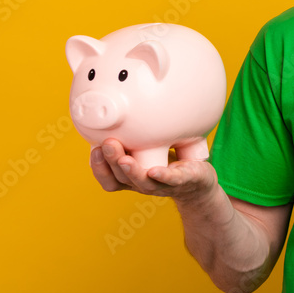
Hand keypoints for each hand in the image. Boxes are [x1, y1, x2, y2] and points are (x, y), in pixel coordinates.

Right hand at [91, 138, 216, 203]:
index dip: (98, 167)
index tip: (94, 149)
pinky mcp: (183, 181)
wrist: (199, 180)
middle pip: (121, 179)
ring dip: (132, 171)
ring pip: (143, 182)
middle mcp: (142, 184)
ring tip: (124, 159)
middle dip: (111, 162)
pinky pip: (172, 181)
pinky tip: (155, 171)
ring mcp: (162, 185)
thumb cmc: (168, 162)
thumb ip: (132, 136)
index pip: (108, 179)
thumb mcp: (147, 148)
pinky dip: (163, 176)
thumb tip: (116, 107)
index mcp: (131, 178)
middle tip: (107, 144)